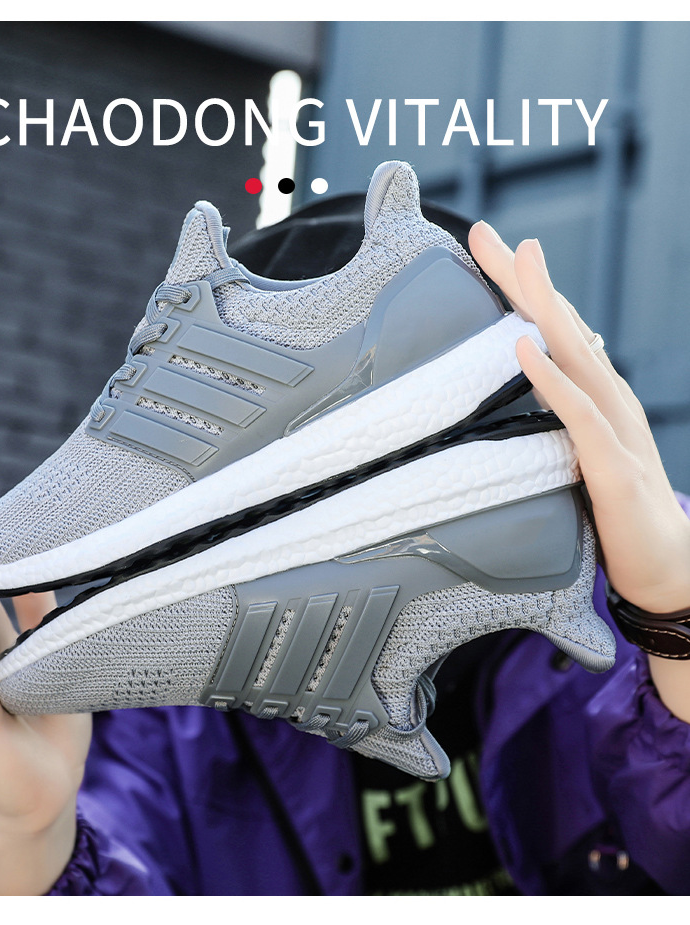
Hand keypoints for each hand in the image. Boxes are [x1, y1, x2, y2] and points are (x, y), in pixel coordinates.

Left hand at [468, 222, 689, 618]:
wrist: (666, 567)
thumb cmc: (614, 510)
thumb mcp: (574, 455)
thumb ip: (549, 421)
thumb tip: (509, 395)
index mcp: (593, 394)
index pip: (553, 330)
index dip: (522, 289)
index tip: (484, 247)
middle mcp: (607, 397)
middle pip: (562, 326)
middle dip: (525, 278)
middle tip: (486, 231)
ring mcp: (615, 427)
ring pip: (575, 354)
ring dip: (543, 307)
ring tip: (516, 261)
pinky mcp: (613, 465)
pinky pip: (579, 414)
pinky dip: (552, 378)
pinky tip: (525, 349)